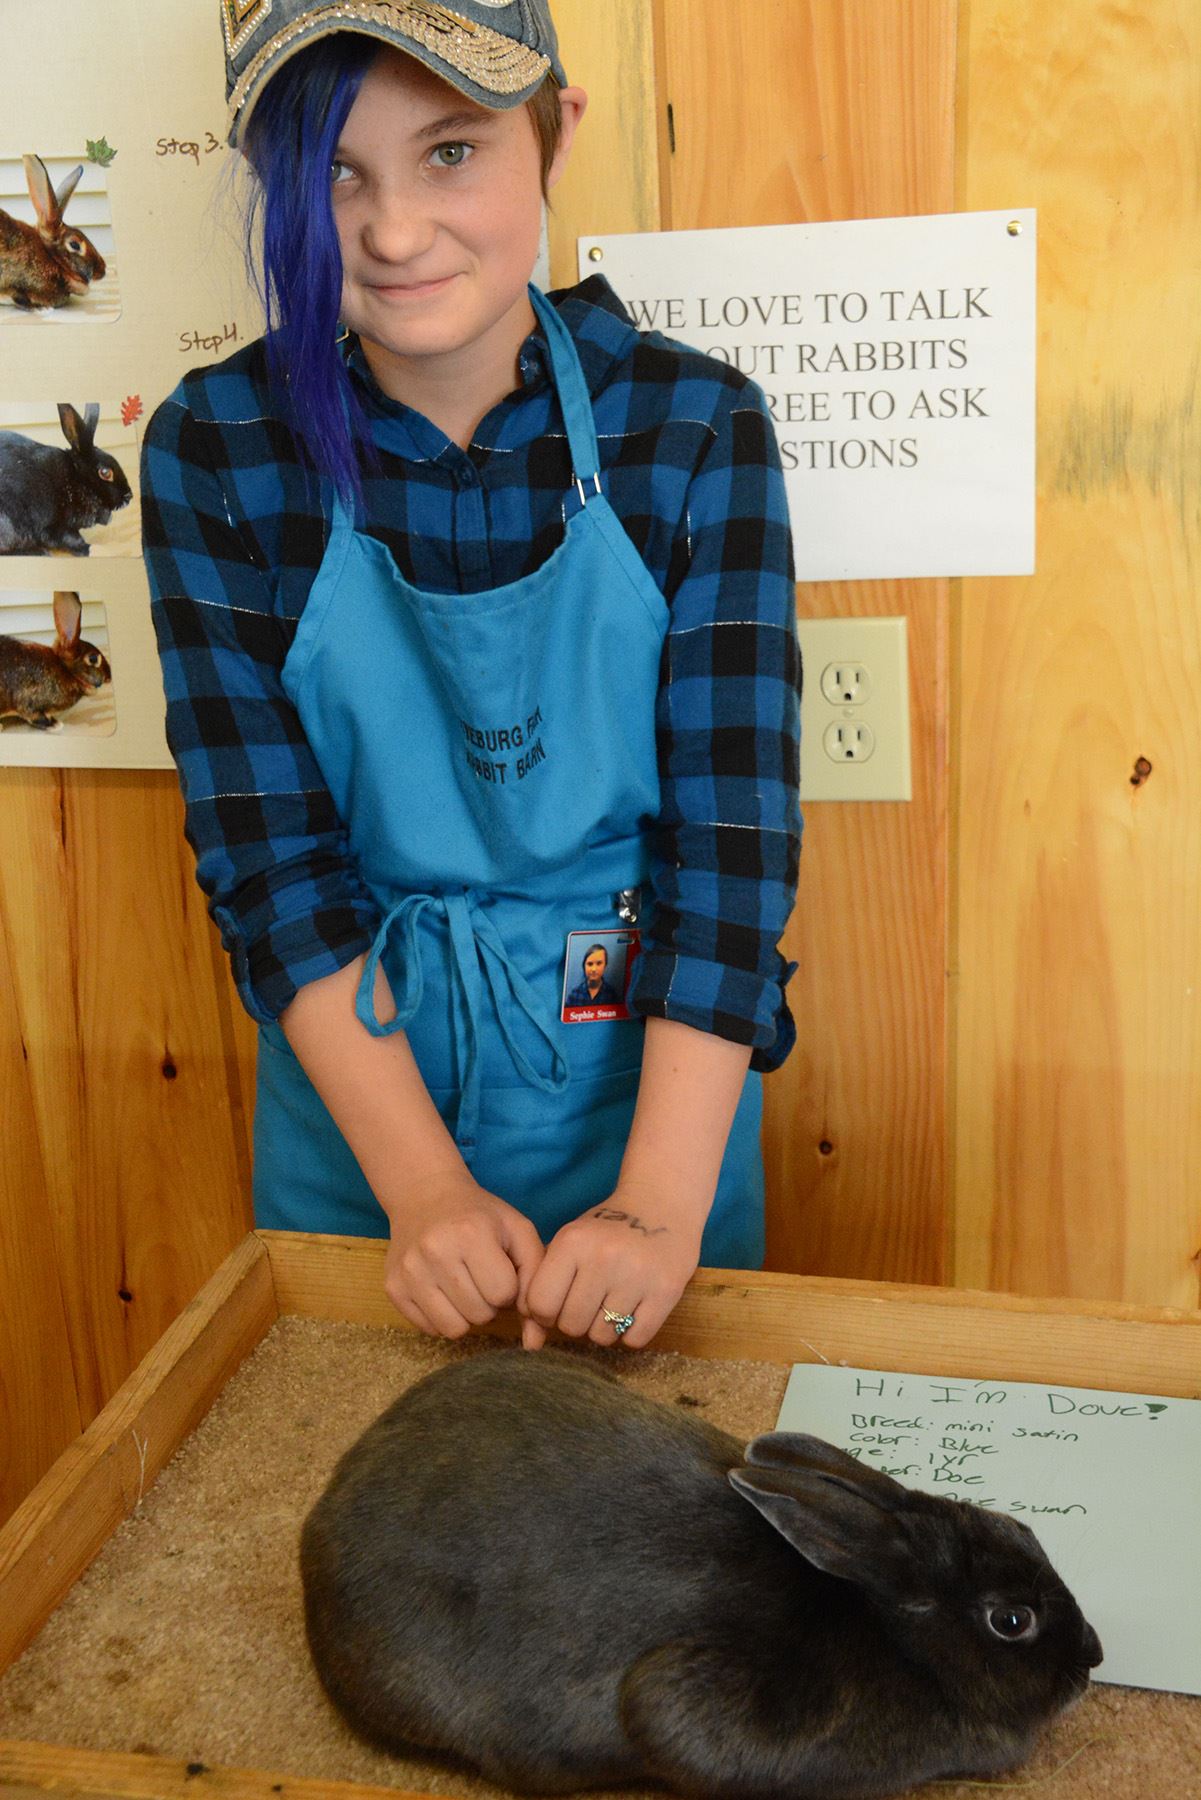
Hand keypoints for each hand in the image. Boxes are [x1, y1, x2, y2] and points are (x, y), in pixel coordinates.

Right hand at [383, 1173, 545, 1338]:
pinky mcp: (392, 1287)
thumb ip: (535, 1280)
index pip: (503, 1294)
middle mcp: (435, 1252)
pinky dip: (442, 1316)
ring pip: (454, 1330)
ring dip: (466, 1314)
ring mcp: (409, 1271)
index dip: (508, 1286)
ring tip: (464, 1286)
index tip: (500, 1267)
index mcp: (471, 1233)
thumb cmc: (480, 1215)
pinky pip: (429, 1329)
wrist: (424, 1194)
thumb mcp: (518, 1231)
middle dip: (488, 1302)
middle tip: (481, 1277)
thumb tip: (534, 1343)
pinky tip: (442, 1289)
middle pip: (480, 1315)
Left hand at [521, 1183, 702, 1351]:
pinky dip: (631, 1333)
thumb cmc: (608, 1228)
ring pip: (603, 1337)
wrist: (663, 1204)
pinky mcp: (666, 1291)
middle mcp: (603, 1258)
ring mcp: (637, 1276)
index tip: (558, 1305)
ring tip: (613, 1303)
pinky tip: (634, 1308)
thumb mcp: (571, 1240)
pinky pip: (634, 1339)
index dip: (545, 1313)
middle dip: (577, 1321)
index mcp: (573, 1242)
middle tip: (590, 1303)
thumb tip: (531, 1335)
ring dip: (605, 1328)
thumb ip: (546, 1279)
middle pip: (571, 1325)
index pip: (541, 1305)